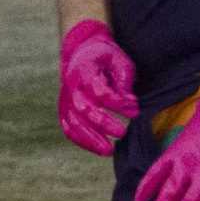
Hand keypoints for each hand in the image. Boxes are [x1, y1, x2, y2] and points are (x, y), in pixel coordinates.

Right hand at [58, 19, 139, 155]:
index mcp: (84, 70)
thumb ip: (124, 80)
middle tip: (122, 133)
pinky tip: (97, 148)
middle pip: (84, 109)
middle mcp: (71, 86)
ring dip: (90, 139)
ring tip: (109, 151)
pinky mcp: (64, 108)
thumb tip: (130, 103)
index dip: (117, 103)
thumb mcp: (119, 60)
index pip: (99, 91)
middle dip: (103, 123)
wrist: (80, 50)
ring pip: (73, 123)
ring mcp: (65, 98)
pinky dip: (80, 140)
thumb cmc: (104, 56)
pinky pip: (68, 127)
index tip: (134, 110)